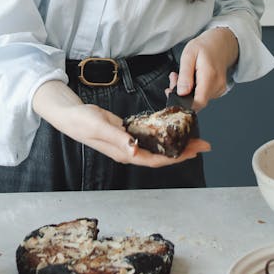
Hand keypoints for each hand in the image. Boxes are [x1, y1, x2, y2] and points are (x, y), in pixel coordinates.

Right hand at [32, 80, 209, 166]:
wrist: (69, 115)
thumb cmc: (82, 121)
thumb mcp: (98, 126)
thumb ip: (117, 138)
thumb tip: (135, 149)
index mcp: (124, 153)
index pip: (155, 159)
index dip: (175, 157)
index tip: (194, 151)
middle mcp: (129, 151)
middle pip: (161, 155)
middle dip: (183, 151)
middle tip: (204, 144)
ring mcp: (128, 143)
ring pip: (157, 147)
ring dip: (176, 144)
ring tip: (194, 138)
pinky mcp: (127, 133)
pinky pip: (150, 137)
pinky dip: (163, 134)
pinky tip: (172, 130)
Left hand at [167, 27, 238, 111]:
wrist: (221, 43)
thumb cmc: (205, 46)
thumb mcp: (189, 55)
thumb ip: (185, 75)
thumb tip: (181, 93)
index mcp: (210, 76)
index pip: (198, 103)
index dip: (183, 103)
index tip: (172, 92)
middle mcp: (217, 85)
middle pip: (196, 101)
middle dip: (181, 93)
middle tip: (174, 78)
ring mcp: (219, 89)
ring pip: (198, 98)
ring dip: (186, 90)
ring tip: (182, 75)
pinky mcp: (218, 90)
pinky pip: (203, 95)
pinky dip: (194, 89)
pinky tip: (191, 78)